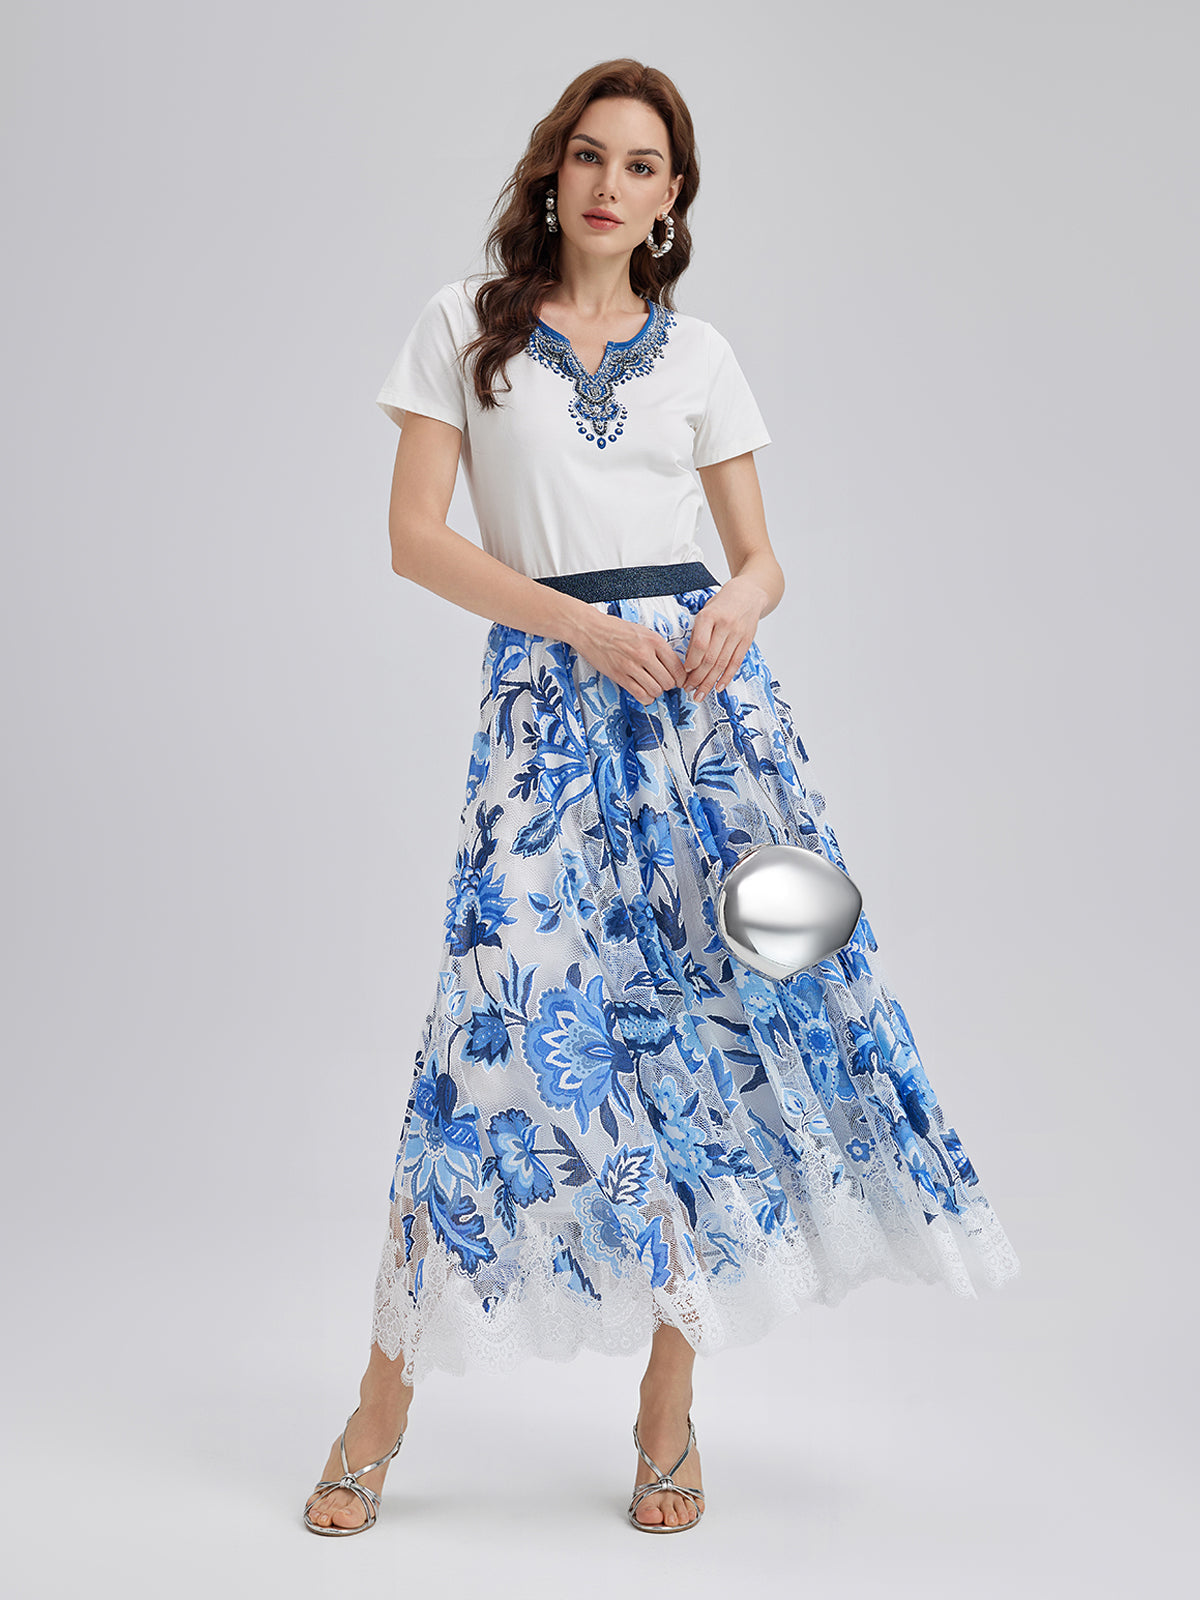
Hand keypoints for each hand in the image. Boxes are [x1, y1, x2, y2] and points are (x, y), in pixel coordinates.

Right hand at [571, 612, 687, 706]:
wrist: (591, 629)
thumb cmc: (615, 629)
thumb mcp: (643, 632)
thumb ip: (658, 648)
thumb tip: (672, 665)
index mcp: (654, 641)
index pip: (677, 666)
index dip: (681, 678)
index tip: (680, 681)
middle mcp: (644, 653)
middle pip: (668, 681)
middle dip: (668, 685)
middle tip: (664, 683)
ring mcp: (631, 666)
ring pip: (655, 690)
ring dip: (656, 692)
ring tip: (652, 686)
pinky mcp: (619, 676)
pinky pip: (640, 694)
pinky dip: (646, 698)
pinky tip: (645, 693)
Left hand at [680, 577, 767, 698]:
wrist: (749, 593)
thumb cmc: (722, 603)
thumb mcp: (705, 611)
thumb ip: (697, 633)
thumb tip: (688, 660)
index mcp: (709, 616)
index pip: (699, 645)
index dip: (692, 661)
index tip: (685, 672)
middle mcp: (724, 625)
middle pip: (710, 658)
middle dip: (698, 677)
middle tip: (689, 689)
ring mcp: (737, 634)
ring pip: (722, 664)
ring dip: (710, 682)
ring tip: (700, 693)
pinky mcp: (747, 641)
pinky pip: (736, 663)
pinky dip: (727, 677)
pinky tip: (718, 687)